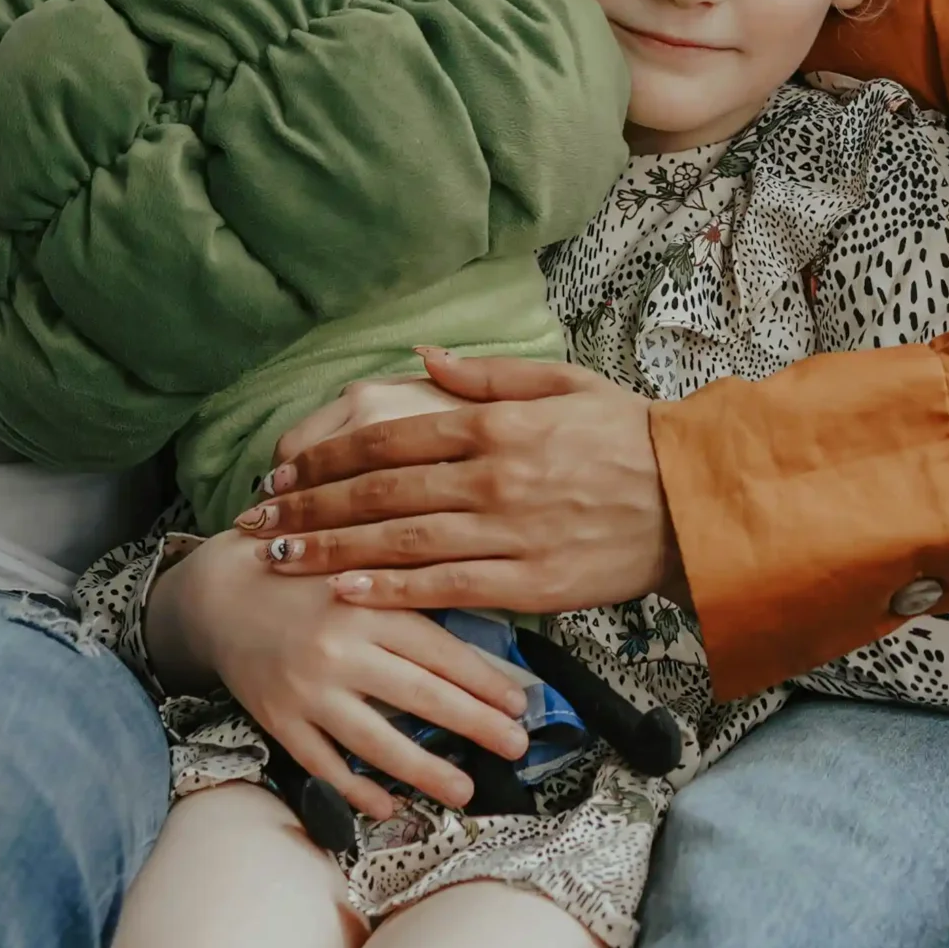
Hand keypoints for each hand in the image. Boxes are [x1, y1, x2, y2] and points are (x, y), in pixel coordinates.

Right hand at [143, 528, 539, 820]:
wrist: (220, 594)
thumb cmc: (304, 577)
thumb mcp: (358, 569)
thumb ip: (408, 591)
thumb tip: (479, 625)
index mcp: (367, 605)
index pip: (439, 650)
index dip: (483, 680)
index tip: (519, 705)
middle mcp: (339, 649)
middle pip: (420, 696)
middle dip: (475, 725)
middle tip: (516, 748)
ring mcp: (307, 690)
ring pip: (375, 740)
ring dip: (424, 770)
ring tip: (464, 790)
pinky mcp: (278, 720)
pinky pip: (323, 763)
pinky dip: (355, 788)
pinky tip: (389, 806)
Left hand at [238, 349, 677, 616]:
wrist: (693, 500)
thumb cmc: (628, 436)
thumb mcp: (563, 383)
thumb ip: (488, 374)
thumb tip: (423, 355)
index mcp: (495, 424)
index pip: (387, 438)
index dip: (325, 457)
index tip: (282, 471)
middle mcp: (492, 476)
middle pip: (378, 492)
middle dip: (308, 506)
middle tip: (255, 520)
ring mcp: (507, 532)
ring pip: (399, 543)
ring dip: (330, 550)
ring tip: (278, 558)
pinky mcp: (527, 583)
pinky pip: (444, 587)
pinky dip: (390, 589)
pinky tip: (343, 592)